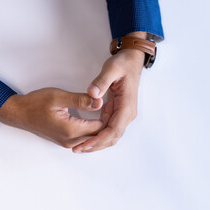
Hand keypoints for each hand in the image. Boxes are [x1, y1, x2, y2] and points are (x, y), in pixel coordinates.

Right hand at [0, 88, 111, 147]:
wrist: (19, 113)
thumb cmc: (36, 104)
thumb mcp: (58, 97)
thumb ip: (80, 100)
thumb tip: (99, 102)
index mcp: (71, 130)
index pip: (100, 128)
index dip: (109, 116)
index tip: (113, 103)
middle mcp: (70, 141)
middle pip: (97, 136)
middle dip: (107, 123)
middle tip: (112, 107)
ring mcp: (66, 143)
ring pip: (91, 139)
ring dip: (100, 128)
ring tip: (106, 112)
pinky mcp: (64, 140)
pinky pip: (84, 139)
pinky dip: (92, 130)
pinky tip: (95, 119)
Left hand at [72, 34, 145, 152]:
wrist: (131, 60)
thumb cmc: (122, 64)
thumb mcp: (111, 69)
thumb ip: (102, 81)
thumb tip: (93, 95)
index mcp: (126, 105)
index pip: (114, 129)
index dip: (99, 139)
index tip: (85, 144)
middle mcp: (127, 113)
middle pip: (113, 137)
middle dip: (96, 145)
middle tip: (78, 149)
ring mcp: (123, 113)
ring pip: (111, 135)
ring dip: (96, 142)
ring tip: (79, 147)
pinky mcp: (118, 111)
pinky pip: (108, 127)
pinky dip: (98, 135)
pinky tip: (86, 137)